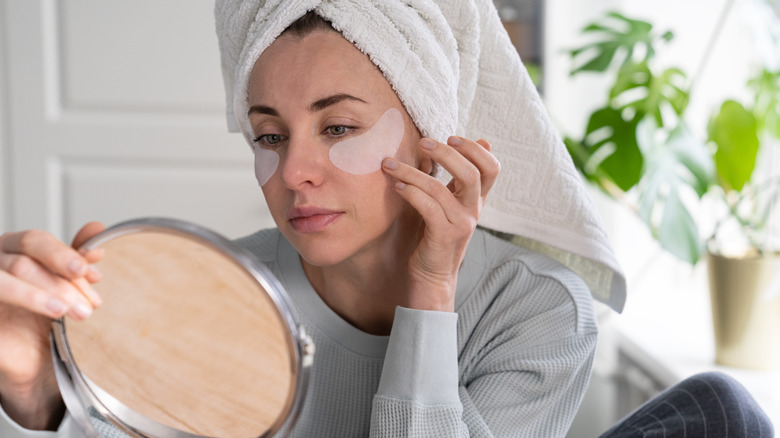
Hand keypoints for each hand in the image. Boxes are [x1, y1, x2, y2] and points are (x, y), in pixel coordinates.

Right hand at [0, 222, 104, 429]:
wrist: (27, 358)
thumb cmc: (40, 316)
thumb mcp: (64, 283)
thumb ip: (75, 257)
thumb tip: (97, 228)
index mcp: (12, 249)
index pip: (36, 242)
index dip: (65, 255)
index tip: (92, 275)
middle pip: (25, 259)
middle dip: (63, 281)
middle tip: (91, 303)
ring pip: (12, 276)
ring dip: (50, 293)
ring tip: (79, 312)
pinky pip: (0, 296)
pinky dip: (29, 300)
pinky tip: (53, 314)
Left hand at [382, 136, 499, 311]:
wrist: (432, 276)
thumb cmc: (436, 234)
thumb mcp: (451, 203)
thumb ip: (459, 177)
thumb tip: (482, 142)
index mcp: (476, 200)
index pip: (492, 168)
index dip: (475, 150)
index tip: (451, 137)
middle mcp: (473, 210)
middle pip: (472, 173)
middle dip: (446, 153)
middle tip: (423, 142)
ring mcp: (461, 224)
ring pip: (439, 189)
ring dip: (411, 172)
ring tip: (389, 164)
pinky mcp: (444, 236)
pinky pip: (427, 207)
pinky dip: (410, 192)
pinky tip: (396, 186)